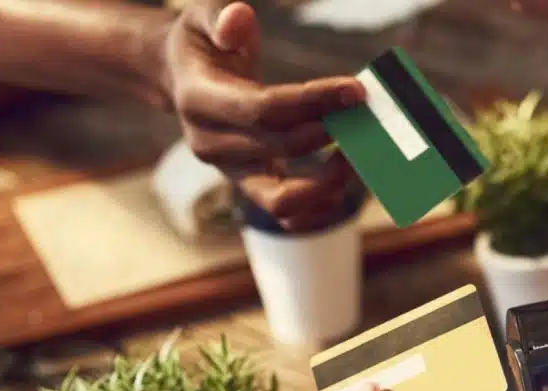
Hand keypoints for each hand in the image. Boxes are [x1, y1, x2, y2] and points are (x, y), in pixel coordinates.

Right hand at [160, 1, 362, 229]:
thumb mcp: (202, 16)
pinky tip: (343, 178)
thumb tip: (238, 20)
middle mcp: (209, 144)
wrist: (182, 78)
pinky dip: (319, 205)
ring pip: (281, 198)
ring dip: (327, 182)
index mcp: (198, 99)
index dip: (313, 101)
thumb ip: (222, 16)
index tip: (356, 91)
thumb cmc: (203, 44)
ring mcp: (229, 171)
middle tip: (366, 113)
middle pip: (280, 147)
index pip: (264, 108)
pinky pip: (287, 214)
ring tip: (356, 153)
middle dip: (328, 131)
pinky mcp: (248, 186)